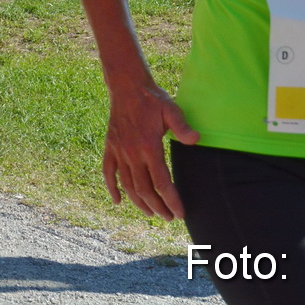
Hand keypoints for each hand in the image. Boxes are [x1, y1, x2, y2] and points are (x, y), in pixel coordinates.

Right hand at [102, 82, 197, 219]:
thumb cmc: (153, 99)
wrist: (127, 87)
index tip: (179, 213)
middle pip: (144, 190)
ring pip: (127, 185)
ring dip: (138, 203)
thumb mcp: (171, 110)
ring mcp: (119, 151)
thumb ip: (182, 127)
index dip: (171, 201)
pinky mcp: (110, 147)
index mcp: (148, 146)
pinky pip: (108, 172)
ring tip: (150, 213)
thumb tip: (196, 140)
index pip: (161, 183)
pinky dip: (112, 188)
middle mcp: (131, 153)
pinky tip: (118, 201)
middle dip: (158, 207)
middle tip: (169, 217)